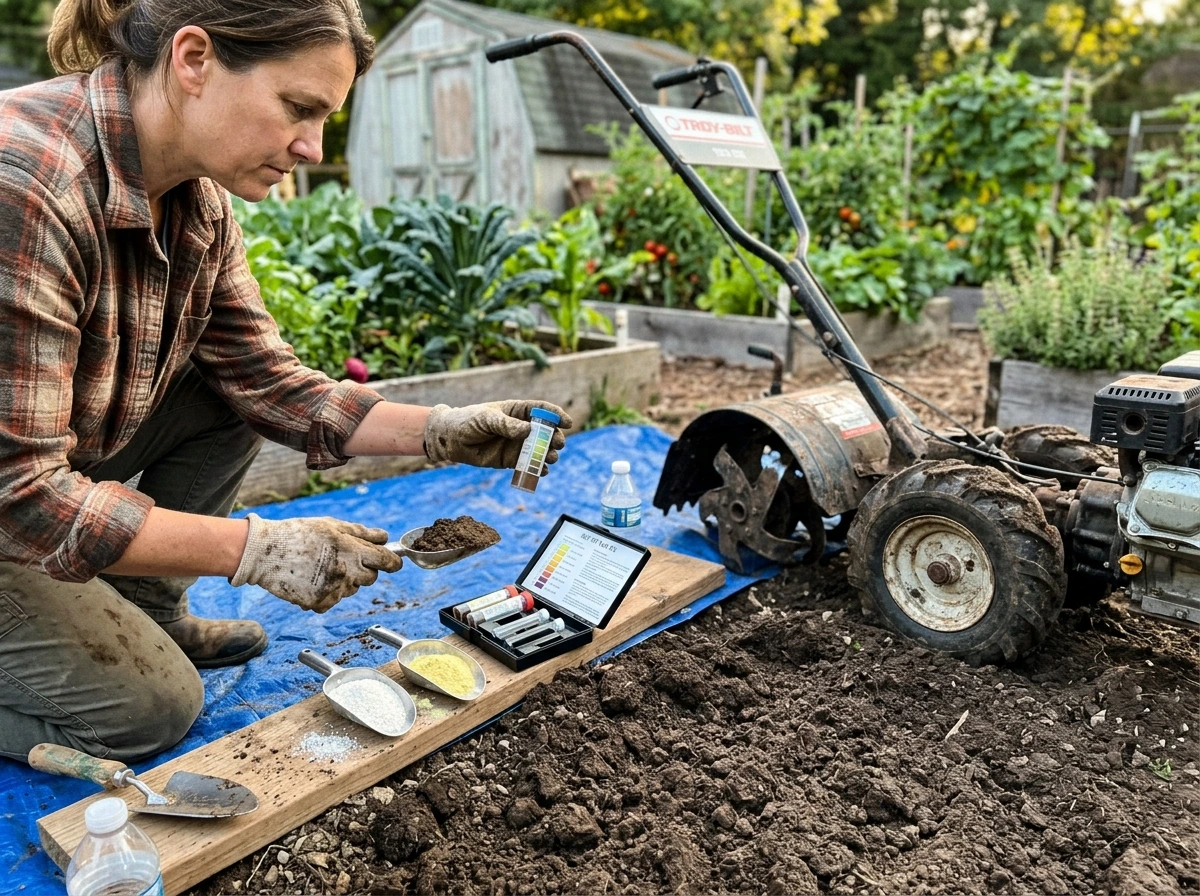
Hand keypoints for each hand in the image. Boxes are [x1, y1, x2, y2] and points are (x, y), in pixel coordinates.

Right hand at [230, 514, 402, 611]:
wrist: (265, 552)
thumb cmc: (300, 533)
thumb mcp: (332, 525)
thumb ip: (362, 533)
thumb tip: (385, 538)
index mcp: (350, 548)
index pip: (386, 562)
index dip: (392, 563)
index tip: (392, 563)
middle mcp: (345, 570)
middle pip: (371, 578)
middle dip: (364, 570)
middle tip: (344, 560)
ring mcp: (332, 588)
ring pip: (352, 589)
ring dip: (344, 581)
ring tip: (321, 567)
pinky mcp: (320, 602)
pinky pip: (334, 600)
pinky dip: (327, 592)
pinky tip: (312, 580)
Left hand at [424, 400, 572, 469]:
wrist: (451, 440)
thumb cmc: (468, 421)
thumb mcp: (486, 419)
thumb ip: (506, 425)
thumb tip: (528, 430)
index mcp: (517, 411)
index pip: (542, 410)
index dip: (557, 415)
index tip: (567, 423)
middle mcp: (521, 427)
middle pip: (546, 432)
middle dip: (555, 438)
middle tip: (557, 444)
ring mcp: (517, 444)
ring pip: (540, 450)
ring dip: (549, 454)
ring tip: (550, 458)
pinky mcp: (511, 460)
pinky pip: (529, 465)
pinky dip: (538, 469)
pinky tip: (541, 471)